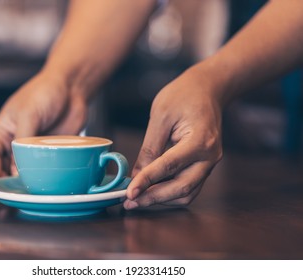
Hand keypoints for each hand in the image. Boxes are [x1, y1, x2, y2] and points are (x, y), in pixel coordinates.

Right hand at [0, 71, 87, 179]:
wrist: (72, 87)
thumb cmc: (44, 92)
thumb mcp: (28, 114)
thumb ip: (22, 141)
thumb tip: (18, 167)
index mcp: (4, 128)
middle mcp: (16, 139)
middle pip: (6, 164)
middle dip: (6, 178)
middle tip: (11, 190)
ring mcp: (33, 145)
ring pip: (25, 167)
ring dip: (25, 177)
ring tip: (27, 188)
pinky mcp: (49, 149)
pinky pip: (43, 165)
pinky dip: (41, 173)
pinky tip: (43, 181)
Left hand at [124, 67, 222, 208]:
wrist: (207, 89)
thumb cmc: (184, 95)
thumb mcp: (160, 116)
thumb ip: (149, 148)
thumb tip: (137, 175)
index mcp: (200, 141)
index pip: (169, 166)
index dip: (147, 181)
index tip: (129, 192)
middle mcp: (210, 157)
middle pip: (182, 187)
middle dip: (154, 198)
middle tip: (130, 202)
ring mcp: (209, 163)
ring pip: (186, 192)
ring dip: (162, 199)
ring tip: (138, 198)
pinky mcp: (204, 165)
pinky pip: (189, 186)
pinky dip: (170, 192)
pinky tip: (152, 190)